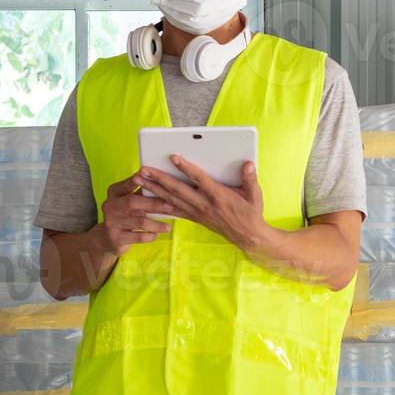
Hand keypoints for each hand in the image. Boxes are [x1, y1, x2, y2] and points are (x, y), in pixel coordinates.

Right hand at [95, 174, 172, 256]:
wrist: (106, 238)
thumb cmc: (124, 216)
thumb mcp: (127, 202)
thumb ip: (140, 193)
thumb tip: (163, 184)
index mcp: (114, 193)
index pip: (127, 185)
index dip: (140, 182)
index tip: (155, 179)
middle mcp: (110, 206)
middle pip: (132, 202)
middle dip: (154, 203)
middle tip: (170, 206)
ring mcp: (112, 223)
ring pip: (139, 222)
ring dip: (157, 224)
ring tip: (168, 227)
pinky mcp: (116, 238)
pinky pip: (139, 236)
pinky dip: (150, 236)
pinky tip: (157, 234)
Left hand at [139, 157, 279, 251]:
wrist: (247, 236)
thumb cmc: (251, 213)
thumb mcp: (255, 195)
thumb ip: (250, 179)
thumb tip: (248, 164)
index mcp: (219, 196)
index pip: (199, 179)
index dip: (186, 168)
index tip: (173, 157)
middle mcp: (204, 205)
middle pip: (177, 189)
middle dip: (158, 178)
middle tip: (142, 169)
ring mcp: (197, 212)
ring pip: (171, 199)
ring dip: (154, 189)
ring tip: (139, 180)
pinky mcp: (194, 218)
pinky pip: (174, 210)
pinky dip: (160, 204)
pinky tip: (147, 199)